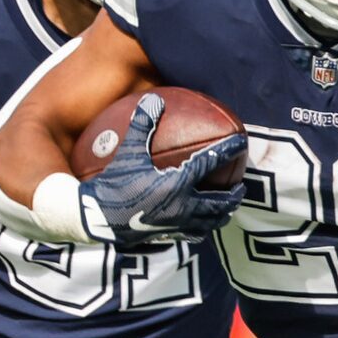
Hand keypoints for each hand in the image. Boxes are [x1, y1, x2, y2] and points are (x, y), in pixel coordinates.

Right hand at [84, 92, 247, 244]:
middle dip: (234, 194)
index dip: (227, 150)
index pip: (210, 162)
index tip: (241, 142)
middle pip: (220, 202)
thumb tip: (153, 99)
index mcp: (177, 184)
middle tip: (240, 185)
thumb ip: (142, 126)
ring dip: (222, 214)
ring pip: (211, 222)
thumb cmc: (111, 183)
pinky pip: (194, 234)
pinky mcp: (169, 237)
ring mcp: (178, 225)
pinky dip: (202, 228)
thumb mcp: (127, 153)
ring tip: (227, 208)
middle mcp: (184, 206)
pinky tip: (200, 225)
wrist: (96, 219)